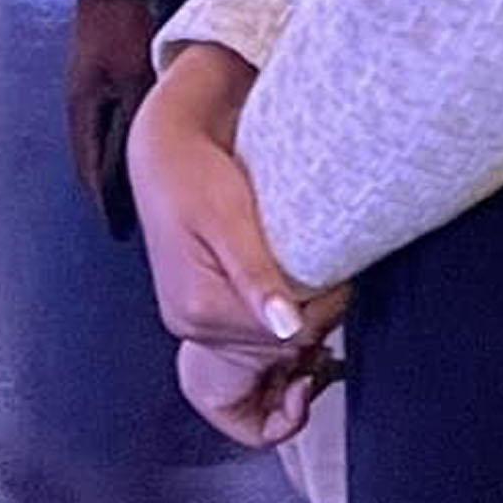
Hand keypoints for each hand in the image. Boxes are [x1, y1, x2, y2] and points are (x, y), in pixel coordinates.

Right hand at [65, 0, 157, 207]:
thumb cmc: (121, 31)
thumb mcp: (134, 75)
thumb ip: (140, 115)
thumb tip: (152, 159)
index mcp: (82, 112)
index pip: (91, 171)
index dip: (105, 203)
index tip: (119, 231)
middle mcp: (81, 110)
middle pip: (95, 164)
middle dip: (111, 194)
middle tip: (133, 224)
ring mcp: (90, 96)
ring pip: (106, 147)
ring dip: (119, 171)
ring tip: (141, 199)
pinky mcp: (103, 83)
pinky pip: (114, 127)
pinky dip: (126, 148)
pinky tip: (147, 156)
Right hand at [130, 52, 348, 448]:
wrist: (163, 154)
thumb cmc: (193, 173)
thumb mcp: (230, 218)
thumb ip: (257, 275)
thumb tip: (287, 327)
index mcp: (198, 306)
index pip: (282, 337)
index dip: (321, 312)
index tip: (340, 279)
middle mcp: (188, 323)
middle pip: (274, 347)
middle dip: (310, 318)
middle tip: (331, 278)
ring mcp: (189, 321)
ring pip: (264, 346)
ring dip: (294, 321)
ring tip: (312, 282)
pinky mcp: (196, 311)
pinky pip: (247, 334)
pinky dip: (275, 318)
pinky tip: (286, 292)